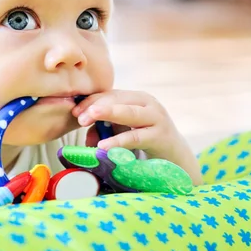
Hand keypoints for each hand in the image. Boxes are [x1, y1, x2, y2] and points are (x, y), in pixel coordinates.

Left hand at [72, 90, 202, 185]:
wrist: (175, 156)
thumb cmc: (146, 140)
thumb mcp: (123, 130)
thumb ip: (104, 129)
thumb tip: (86, 138)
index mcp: (136, 97)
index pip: (110, 94)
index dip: (91, 101)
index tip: (74, 111)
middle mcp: (147, 103)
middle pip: (117, 99)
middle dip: (95, 106)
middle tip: (78, 118)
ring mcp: (156, 117)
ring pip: (128, 112)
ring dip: (106, 113)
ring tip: (87, 118)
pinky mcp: (161, 136)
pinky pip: (135, 137)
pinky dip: (118, 141)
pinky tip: (103, 146)